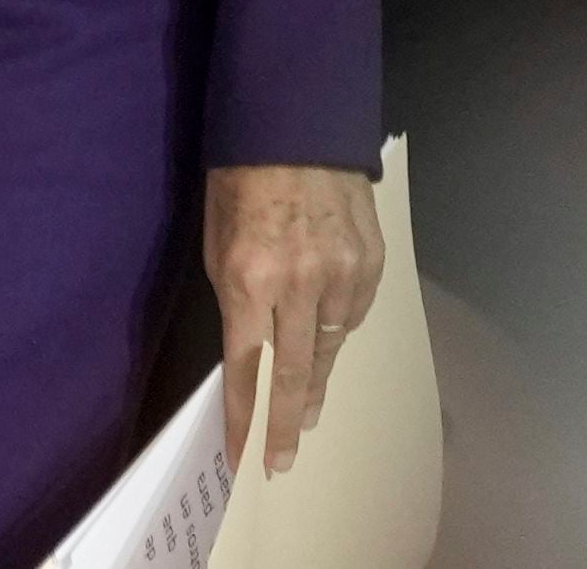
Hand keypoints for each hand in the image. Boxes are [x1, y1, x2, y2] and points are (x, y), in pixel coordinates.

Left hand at [206, 163, 386, 476]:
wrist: (298, 126)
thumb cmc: (240, 178)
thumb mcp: (215, 236)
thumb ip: (234, 295)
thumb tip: (249, 346)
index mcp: (249, 276)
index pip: (246, 364)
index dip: (244, 414)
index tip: (241, 452)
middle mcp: (300, 284)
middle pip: (295, 373)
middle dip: (286, 424)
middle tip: (282, 460)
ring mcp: (342, 276)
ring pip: (330, 350)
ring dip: (315, 386)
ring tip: (304, 416)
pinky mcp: (371, 266)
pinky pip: (353, 316)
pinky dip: (337, 333)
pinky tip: (326, 344)